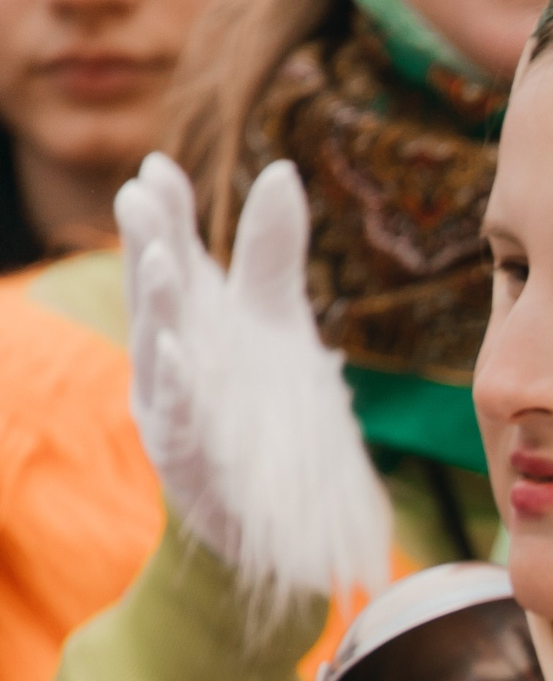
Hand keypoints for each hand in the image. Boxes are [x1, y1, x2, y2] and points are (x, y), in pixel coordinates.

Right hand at [115, 154, 387, 607]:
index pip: (176, 257)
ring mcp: (176, 409)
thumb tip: (280, 169)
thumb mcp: (278, 322)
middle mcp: (174, 359)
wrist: (284, 514)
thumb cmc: (267, 408)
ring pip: (160, 351)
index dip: (166, 214)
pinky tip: (179, 350)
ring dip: (159, 305)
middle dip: (149, 246)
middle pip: (159, 297)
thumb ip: (272, 254)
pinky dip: (178, 385)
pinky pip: (181, 419)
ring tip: (162, 257)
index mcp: (193, 322)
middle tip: (139, 195)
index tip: (157, 166)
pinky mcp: (191, 459)